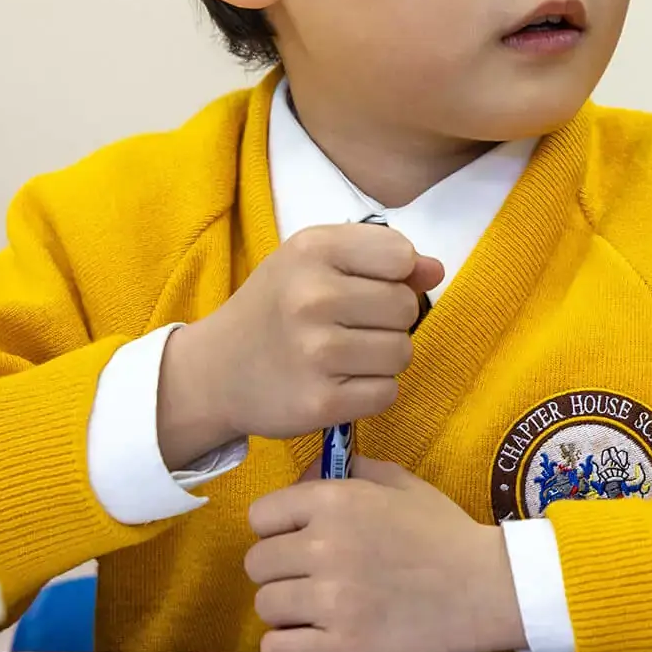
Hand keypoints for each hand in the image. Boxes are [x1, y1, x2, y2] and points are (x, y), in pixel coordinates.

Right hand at [156, 223, 442, 466]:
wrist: (215, 371)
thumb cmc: (276, 306)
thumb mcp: (316, 261)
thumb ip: (380, 256)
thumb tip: (435, 270)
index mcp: (312, 249)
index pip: (401, 256)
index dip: (394, 274)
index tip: (363, 286)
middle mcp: (311, 297)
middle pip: (406, 307)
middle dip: (389, 320)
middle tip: (348, 326)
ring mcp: (315, 352)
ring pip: (402, 353)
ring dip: (383, 358)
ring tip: (344, 356)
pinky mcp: (320, 402)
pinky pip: (387, 393)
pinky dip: (371, 392)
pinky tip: (339, 382)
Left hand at [245, 458, 526, 651]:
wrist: (488, 587)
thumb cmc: (445, 533)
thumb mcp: (400, 484)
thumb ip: (349, 472)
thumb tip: (304, 477)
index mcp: (337, 502)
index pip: (261, 515)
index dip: (276, 528)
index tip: (296, 538)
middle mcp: (326, 546)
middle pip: (257, 563)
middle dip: (279, 569)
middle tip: (309, 576)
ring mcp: (332, 600)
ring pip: (265, 605)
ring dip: (285, 608)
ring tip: (316, 608)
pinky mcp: (343, 646)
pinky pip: (277, 649)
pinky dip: (286, 646)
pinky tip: (308, 637)